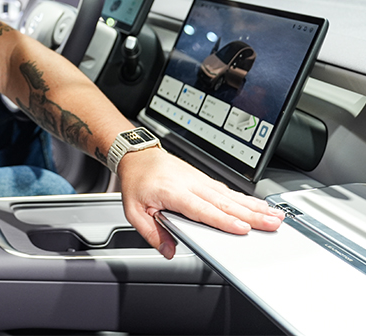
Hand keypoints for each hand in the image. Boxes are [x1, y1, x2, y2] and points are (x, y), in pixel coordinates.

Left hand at [117, 147, 284, 258]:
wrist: (137, 155)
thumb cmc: (136, 181)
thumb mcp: (132, 210)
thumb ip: (151, 233)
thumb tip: (168, 251)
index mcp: (172, 192)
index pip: (202, 209)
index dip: (223, 220)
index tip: (243, 228)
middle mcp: (190, 184)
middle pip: (224, 202)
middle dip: (251, 215)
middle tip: (272, 224)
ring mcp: (199, 180)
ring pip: (230, 195)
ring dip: (254, 206)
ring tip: (274, 215)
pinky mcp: (203, 178)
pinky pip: (227, 190)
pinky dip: (246, 198)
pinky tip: (259, 206)